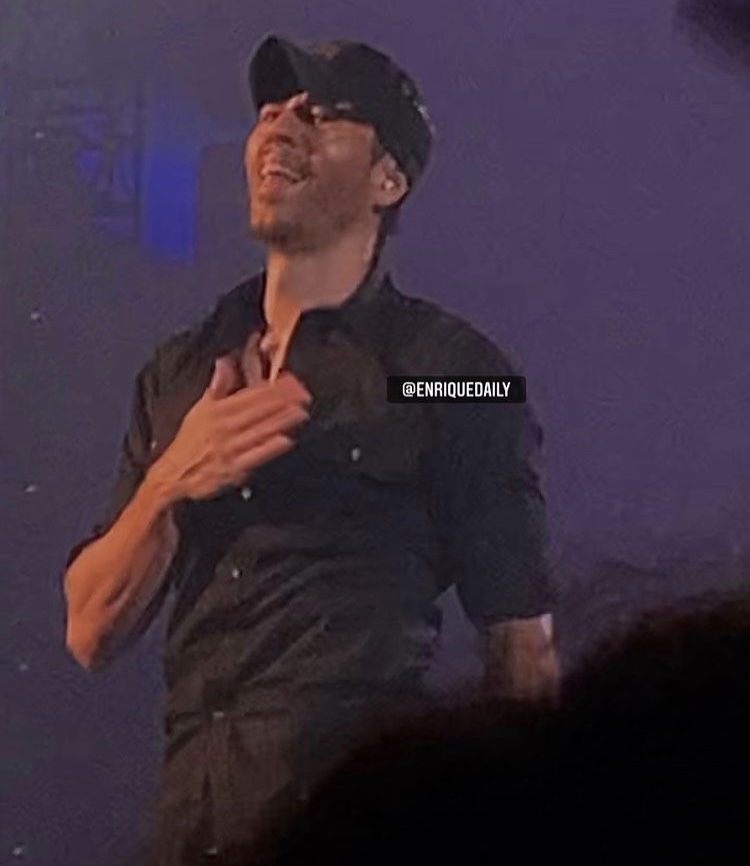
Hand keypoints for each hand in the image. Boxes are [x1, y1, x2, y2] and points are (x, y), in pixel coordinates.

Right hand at [151, 355, 311, 501]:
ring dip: (281, 421)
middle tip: (304, 394)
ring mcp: (230, 448)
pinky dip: (269, 448)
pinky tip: (285, 440)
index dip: (273, 387)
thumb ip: (218, 386)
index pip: (250, 394)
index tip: (292, 380)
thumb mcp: (200, 409)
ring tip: (301, 412)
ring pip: (259, 431)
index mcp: (218, 410)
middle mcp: (225, 427)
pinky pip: (253, 456)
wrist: (174, 474)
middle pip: (258, 410)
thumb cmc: (191, 440)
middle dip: (283, 401)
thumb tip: (225, 360)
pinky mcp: (233, 469)